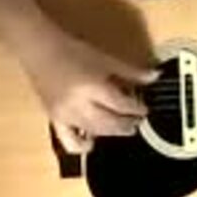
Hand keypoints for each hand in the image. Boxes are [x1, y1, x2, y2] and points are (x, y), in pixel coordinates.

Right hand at [21, 29, 156, 153]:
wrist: (40, 50)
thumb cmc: (73, 50)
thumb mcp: (105, 59)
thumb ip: (130, 72)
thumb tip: (155, 77)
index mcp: (93, 87)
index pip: (121, 105)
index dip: (136, 109)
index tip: (145, 110)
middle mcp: (79, 105)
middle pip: (109, 122)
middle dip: (126, 124)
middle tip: (138, 123)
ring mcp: (65, 115)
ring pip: (93, 131)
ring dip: (111, 132)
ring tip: (124, 129)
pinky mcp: (54, 120)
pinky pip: (68, 140)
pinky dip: (81, 145)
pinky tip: (92, 143)